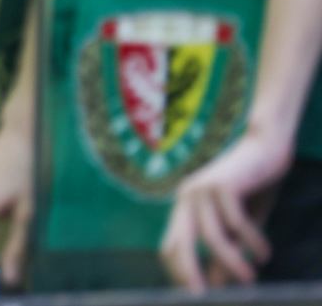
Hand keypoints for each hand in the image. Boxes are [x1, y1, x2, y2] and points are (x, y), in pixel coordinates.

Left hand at [160, 128, 288, 290]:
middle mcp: (186, 197)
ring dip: (231, 261)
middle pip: (179, 244)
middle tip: (206, 298)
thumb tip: (218, 284)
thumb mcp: (239, 226)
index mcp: (184, 208)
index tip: (197, 295)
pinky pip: (236, 221)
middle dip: (190, 273)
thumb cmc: (253, 188)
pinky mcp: (223, 183)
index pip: (170, 246)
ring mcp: (202, 188)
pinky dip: (252, 240)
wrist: (266, 147)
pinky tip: (265, 252)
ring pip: (211, 236)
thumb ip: (228, 251)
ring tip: (250, 278)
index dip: (179, 273)